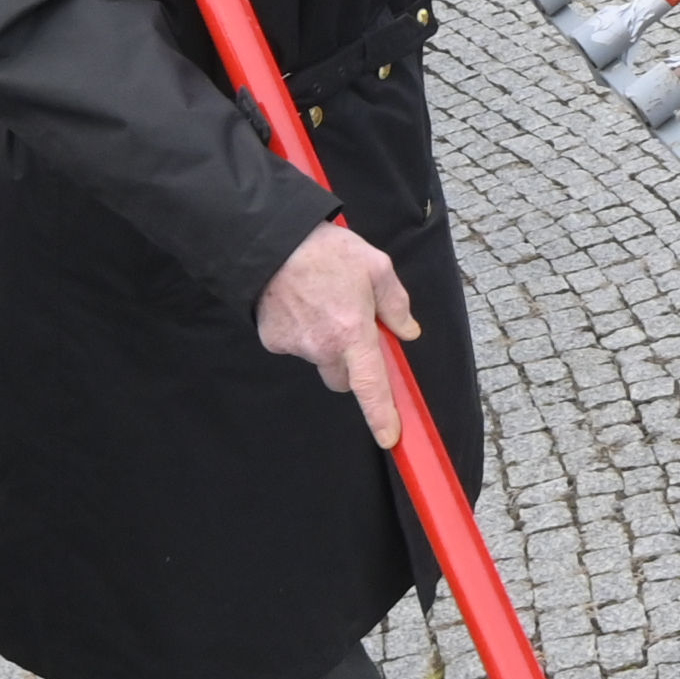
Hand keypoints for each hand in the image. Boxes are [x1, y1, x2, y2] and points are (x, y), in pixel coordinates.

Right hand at [252, 219, 424, 449]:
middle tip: (352, 326)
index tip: (390, 437)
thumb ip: (395, 304)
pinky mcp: (273, 341)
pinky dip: (301, 331)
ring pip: (319, 359)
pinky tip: (299, 302)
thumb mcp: (376, 267)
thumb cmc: (327, 251)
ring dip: (325, 342)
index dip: (380, 414)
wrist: (272, 241)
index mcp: (353, 333)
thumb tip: (407, 331)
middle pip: (343, 377)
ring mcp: (295, 347)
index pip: (370, 386)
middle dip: (351, 363)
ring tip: (321, 301)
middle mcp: (323, 347)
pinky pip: (295, 345)